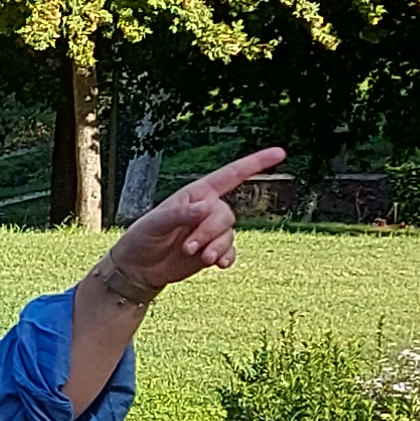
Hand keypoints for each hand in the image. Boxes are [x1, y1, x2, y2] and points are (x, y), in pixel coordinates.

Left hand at [90, 148, 283, 307]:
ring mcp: (211, 231)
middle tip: (187, 247)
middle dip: (209, 231)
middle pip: (225, 215)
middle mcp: (207, 209)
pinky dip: (227, 257)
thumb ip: (180, 214)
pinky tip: (219, 265)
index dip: (256, 163)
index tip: (280, 153)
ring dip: (216, 247)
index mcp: (196, 194)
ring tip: (194, 256)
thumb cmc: (142, 237)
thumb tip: (205, 207)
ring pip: (229, 234)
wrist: (139, 267)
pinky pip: (230, 251)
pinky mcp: (213, 250)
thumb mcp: (156, 223)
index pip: (230, 175)